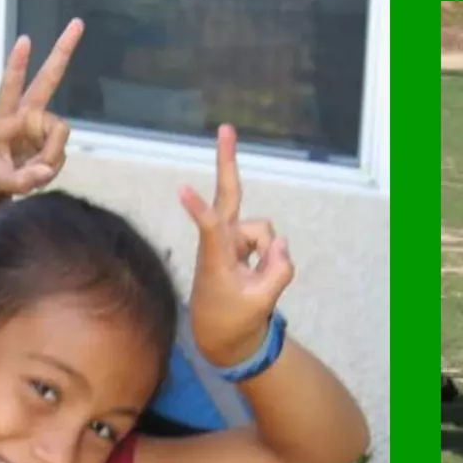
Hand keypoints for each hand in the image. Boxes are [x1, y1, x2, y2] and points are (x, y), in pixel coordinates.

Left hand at [0, 22, 80, 203]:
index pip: (10, 88)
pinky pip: (60, 154)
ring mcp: (38, 127)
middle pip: (48, 79)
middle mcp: (25, 116)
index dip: (18, 66)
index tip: (25, 40)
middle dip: (63, 51)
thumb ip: (20, 181)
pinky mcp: (47, 140)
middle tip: (78, 22)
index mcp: (3, 119)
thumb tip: (45, 171)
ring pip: (60, 137)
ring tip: (28, 175)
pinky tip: (35, 173)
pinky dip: (51, 167)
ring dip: (50, 159)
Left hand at [179, 125, 294, 368]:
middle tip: (226, 127)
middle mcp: (222, 241)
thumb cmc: (233, 318)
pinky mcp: (241, 242)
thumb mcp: (261, 301)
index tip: (181, 189)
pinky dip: (271, 258)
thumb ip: (278, 270)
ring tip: (253, 282)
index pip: (209, 228)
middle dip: (228, 160)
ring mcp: (232, 239)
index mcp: (216, 257)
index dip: (198, 209)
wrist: (221, 335)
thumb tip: (281, 242)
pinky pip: (269, 242)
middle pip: (229, 194)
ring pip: (266, 232)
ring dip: (268, 254)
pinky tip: (255, 274)